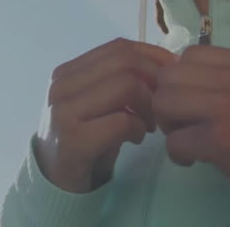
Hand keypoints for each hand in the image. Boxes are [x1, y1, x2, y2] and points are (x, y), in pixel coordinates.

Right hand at [35, 37, 176, 192]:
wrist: (57, 181)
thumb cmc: (87, 138)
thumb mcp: (100, 102)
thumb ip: (120, 79)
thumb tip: (166, 63)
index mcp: (68, 71)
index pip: (119, 47)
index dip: (152, 56)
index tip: (172, 74)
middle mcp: (62, 85)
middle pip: (124, 62)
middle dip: (154, 80)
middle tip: (162, 105)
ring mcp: (64, 111)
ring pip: (125, 86)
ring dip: (148, 105)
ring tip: (149, 124)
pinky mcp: (73, 140)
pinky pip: (121, 121)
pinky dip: (138, 128)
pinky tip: (137, 138)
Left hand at [152, 45, 229, 224]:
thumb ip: (228, 84)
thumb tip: (184, 86)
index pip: (188, 55)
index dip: (181, 81)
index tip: (192, 106)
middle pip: (169, 78)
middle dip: (169, 105)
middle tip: (186, 128)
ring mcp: (228, 106)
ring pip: (164, 103)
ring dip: (170, 128)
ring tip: (191, 144)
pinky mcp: (223, 140)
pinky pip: (174, 140)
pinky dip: (178, 155)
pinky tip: (196, 161)